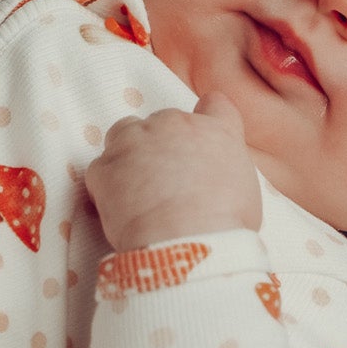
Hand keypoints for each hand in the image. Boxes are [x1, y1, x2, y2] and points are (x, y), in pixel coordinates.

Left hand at [84, 93, 261, 251]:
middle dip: (163, 144)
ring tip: (138, 187)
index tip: (199, 139)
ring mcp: (135, 141)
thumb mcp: (245, 191)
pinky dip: (108, 184)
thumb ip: (225, 170)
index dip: (206, 119)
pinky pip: (101, 168)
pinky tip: (121, 208)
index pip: (214, 105)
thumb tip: (213, 178)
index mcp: (214, 130)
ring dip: (130, 152)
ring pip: (125, 132)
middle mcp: (173, 125)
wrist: (186, 242)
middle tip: (167, 180)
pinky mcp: (105, 166)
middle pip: (164, 120)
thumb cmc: (224, 225)